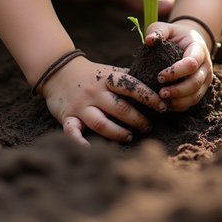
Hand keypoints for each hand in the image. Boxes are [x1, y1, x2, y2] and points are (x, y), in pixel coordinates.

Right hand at [40, 56, 166, 146]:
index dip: (149, 97)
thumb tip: (156, 87)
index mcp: (107, 78)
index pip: (131, 86)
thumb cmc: (91, 74)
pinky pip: (72, 131)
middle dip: (137, 120)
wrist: (58, 70)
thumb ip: (128, 79)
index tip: (163, 106)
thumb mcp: (109, 71)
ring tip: (129, 137)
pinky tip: (90, 150)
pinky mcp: (67, 117)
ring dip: (117, 133)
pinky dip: (80, 143)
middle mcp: (94, 92)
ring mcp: (80, 105)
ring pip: (100, 123)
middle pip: (119, 108)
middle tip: (149, 127)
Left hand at [145, 20, 213, 111]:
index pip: (192, 63)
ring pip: (196, 96)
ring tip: (163, 101)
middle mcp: (206, 66)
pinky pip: (193, 102)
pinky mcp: (201, 89)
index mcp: (198, 49)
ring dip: (179, 101)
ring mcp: (205, 79)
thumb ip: (158, 31)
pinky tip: (167, 105)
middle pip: (195, 83)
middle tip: (160, 93)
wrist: (191, 41)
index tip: (159, 76)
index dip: (176, 72)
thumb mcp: (167, 28)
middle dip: (178, 90)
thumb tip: (149, 40)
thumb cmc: (176, 35)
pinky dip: (181, 106)